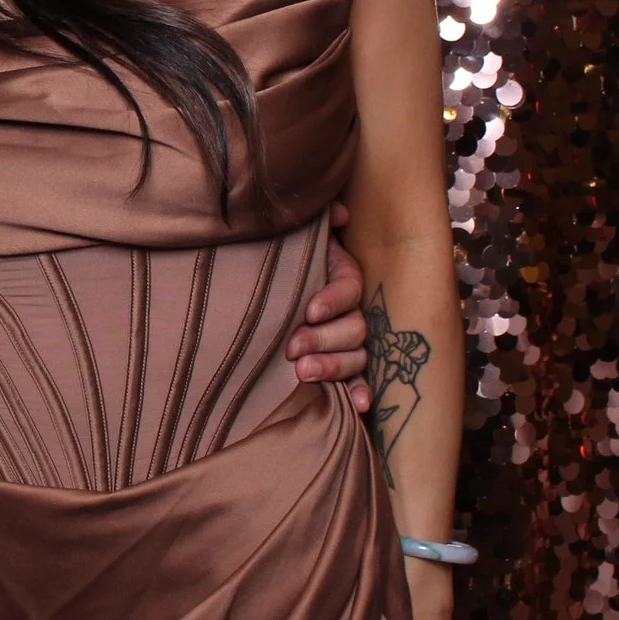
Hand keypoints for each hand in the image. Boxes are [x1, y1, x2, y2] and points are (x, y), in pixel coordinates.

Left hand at [287, 212, 373, 412]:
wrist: (258, 281)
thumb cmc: (276, 258)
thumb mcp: (290, 236)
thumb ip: (313, 221)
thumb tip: (338, 213)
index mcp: (342, 277)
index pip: (348, 290)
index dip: (333, 300)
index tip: (309, 310)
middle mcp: (349, 310)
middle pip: (353, 329)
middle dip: (323, 340)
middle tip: (292, 348)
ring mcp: (345, 340)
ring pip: (355, 356)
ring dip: (332, 366)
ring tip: (301, 372)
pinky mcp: (336, 363)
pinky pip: (357, 380)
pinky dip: (360, 392)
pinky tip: (359, 406)